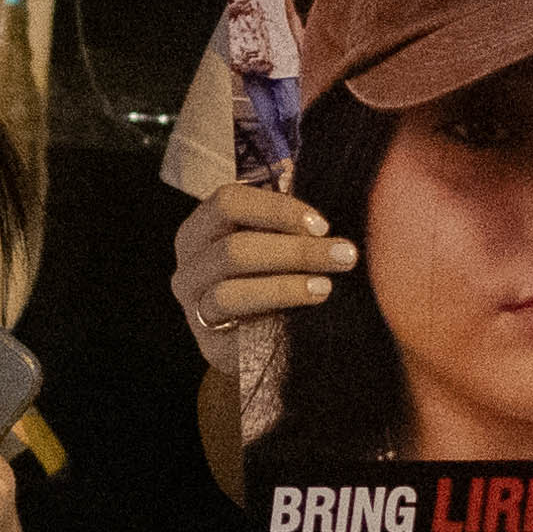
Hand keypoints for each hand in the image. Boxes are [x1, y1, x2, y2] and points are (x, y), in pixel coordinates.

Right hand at [174, 176, 341, 341]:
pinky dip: (275, 310)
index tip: (322, 225)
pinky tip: (307, 306)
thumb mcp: (277, 241)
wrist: (268, 339)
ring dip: (286, 285)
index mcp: (201, 229)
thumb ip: (290, 220)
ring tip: (326, 286)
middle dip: (296, 250)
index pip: (228, 201)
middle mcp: (189, 265)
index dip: (277, 209)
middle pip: (234, 248)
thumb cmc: (274, 277)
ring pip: (231, 289)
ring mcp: (194, 305)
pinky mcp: (208, 342)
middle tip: (343, 255)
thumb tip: (326, 188)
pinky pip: (237, 327)